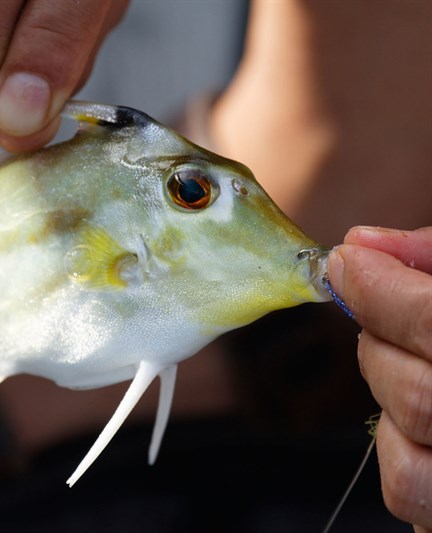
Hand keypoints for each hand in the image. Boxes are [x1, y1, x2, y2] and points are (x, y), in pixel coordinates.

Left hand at [328, 226, 431, 530]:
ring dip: (386, 385)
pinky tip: (420, 415)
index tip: (348, 263)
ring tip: (406, 358)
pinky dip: (395, 442)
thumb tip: (363, 245)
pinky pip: (409, 486)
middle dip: (380, 338)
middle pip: (420, 391)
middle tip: (380, 310)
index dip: (382, 293)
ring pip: (412, 437)